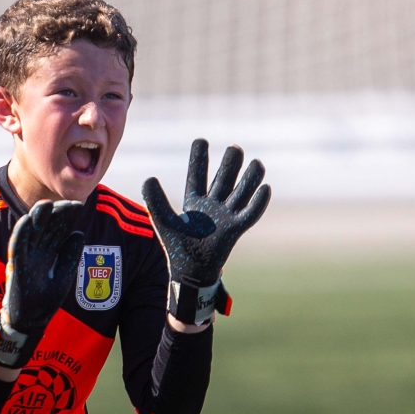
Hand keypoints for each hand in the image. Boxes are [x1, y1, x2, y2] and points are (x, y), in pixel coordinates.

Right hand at [0, 199, 84, 369]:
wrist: (30, 321)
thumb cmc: (45, 299)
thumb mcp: (63, 275)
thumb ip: (69, 255)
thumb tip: (78, 232)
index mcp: (49, 253)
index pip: (58, 231)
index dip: (67, 218)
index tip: (78, 205)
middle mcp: (36, 252)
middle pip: (46, 228)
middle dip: (56, 215)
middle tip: (68, 203)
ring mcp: (25, 257)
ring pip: (31, 233)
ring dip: (37, 218)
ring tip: (46, 203)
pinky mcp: (16, 265)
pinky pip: (17, 246)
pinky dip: (22, 232)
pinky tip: (28, 220)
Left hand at [143, 140, 270, 324]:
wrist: (190, 273)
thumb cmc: (177, 248)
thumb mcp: (163, 221)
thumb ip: (156, 200)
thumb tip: (149, 178)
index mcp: (195, 201)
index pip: (197, 175)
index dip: (199, 159)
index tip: (201, 141)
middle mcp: (213, 205)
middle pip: (224, 179)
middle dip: (230, 164)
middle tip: (235, 148)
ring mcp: (225, 216)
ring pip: (241, 193)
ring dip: (250, 179)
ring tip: (257, 163)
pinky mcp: (235, 230)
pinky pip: (249, 214)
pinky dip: (258, 202)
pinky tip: (265, 188)